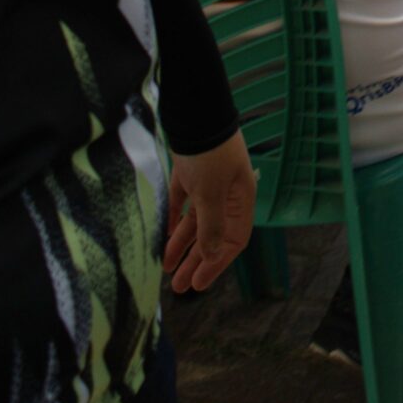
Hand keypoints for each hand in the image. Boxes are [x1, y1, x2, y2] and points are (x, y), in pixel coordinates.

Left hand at [164, 131, 255, 293]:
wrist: (195, 115)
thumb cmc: (209, 154)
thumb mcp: (211, 193)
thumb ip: (212, 226)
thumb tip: (212, 256)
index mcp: (240, 200)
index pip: (233, 240)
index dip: (216, 264)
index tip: (198, 283)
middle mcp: (226, 195)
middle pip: (212, 236)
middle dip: (196, 261)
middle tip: (179, 287)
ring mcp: (207, 185)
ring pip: (195, 223)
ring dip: (182, 246)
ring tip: (167, 269)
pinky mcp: (189, 175)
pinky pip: (181, 205)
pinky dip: (173, 222)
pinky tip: (162, 239)